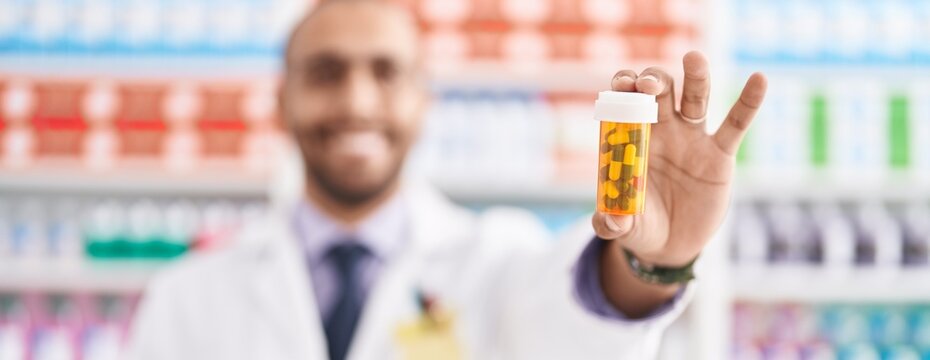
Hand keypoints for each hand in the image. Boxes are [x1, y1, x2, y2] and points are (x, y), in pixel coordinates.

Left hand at [592, 51, 766, 266]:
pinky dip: (748, 102)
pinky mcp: (719, 155)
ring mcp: (691, 139)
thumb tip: (608, 221)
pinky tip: (759, 79)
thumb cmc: (641, 225)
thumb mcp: (625, 227)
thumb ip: (612, 224)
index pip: (625, 102)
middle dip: (653, 82)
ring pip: (695, 99)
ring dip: (695, 77)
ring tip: (694, 58)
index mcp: (632, 138)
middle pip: (658, 92)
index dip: (623, 88)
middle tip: (647, 84)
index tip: (622, 85)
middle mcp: (661, 130)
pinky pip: (735, 125)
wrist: (672, 244)